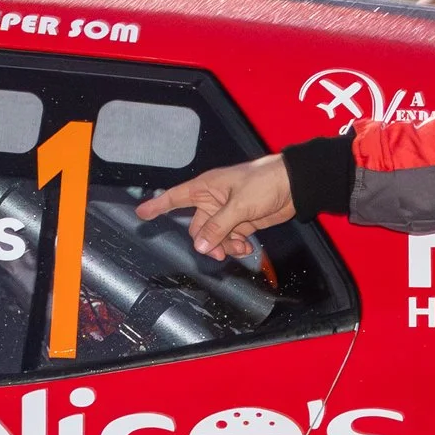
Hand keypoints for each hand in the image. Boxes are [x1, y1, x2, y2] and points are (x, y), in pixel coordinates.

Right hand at [134, 154, 293, 259]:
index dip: (157, 205)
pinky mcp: (241, 221)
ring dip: (224, 246)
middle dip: (207, 242)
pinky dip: (236, 246)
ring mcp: (226, 212)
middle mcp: (212, 200)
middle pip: (197, 228)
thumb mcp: (238, 206)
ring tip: (240, 248)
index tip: (140, 213)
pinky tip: (247, 247)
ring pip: (214, 237)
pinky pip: (229, 239)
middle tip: (220, 251)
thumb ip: (218, 227)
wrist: (294, 185)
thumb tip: (200, 246)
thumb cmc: (265, 182)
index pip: (175, 197)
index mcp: (206, 188)